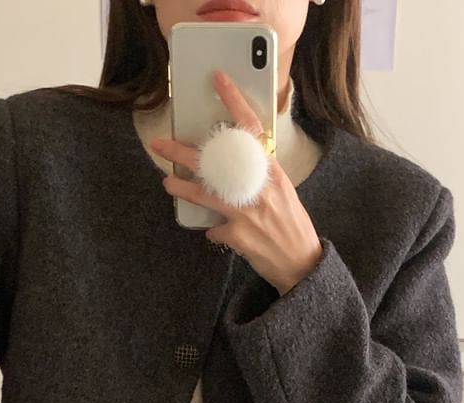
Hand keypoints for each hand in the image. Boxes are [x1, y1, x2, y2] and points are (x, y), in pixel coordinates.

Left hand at [149, 70, 322, 295]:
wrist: (302, 261)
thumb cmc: (291, 223)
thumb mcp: (281, 191)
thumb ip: (259, 176)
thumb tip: (229, 165)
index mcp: (272, 171)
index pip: (252, 128)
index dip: (234, 101)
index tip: (219, 81)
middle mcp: (259, 187)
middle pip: (214, 162)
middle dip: (182, 152)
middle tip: (160, 143)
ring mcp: (247, 211)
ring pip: (204, 193)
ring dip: (181, 187)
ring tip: (167, 182)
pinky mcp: (238, 234)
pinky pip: (214, 228)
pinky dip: (213, 230)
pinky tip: (216, 231)